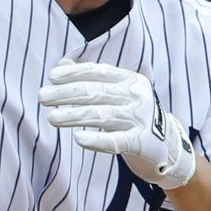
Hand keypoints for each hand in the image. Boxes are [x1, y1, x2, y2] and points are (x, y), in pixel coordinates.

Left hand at [39, 60, 196, 189]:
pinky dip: (97, 140)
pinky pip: (116, 141)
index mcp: (130, 80)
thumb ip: (92, 78)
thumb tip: (61, 64)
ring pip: (102, 115)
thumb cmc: (134, 115)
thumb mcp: (119, 92)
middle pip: (96, 92)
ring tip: (51, 118)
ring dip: (74, 116)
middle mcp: (136, 96)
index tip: (52, 76)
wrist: (167, 145)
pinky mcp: (140, 143)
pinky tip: (78, 139)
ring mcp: (139, 119)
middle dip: (67, 93)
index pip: (99, 72)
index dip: (75, 73)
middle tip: (42, 97)